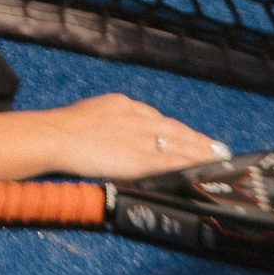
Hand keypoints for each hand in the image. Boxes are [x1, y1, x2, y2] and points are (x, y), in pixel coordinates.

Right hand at [50, 93, 227, 183]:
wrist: (56, 136)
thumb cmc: (63, 129)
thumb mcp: (90, 115)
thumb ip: (108, 124)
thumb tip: (113, 135)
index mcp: (124, 106)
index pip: (158, 119)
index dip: (178, 129)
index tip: (191, 136)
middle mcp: (138, 117)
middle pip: (174, 129)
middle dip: (196, 139)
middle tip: (217, 148)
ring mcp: (142, 137)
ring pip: (180, 143)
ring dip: (200, 151)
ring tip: (217, 158)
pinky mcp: (142, 157)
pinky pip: (173, 160)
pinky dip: (191, 164)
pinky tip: (203, 168)